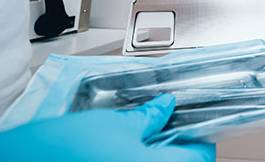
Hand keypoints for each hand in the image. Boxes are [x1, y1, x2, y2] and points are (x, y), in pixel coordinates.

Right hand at [0, 94, 214, 161]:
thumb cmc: (63, 148)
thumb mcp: (115, 123)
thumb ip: (149, 117)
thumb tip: (167, 106)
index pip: (201, 157)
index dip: (199, 139)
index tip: (193, 126)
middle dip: (177, 149)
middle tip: (166, 130)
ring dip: (157, 155)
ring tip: (142, 141)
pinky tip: (124, 154)